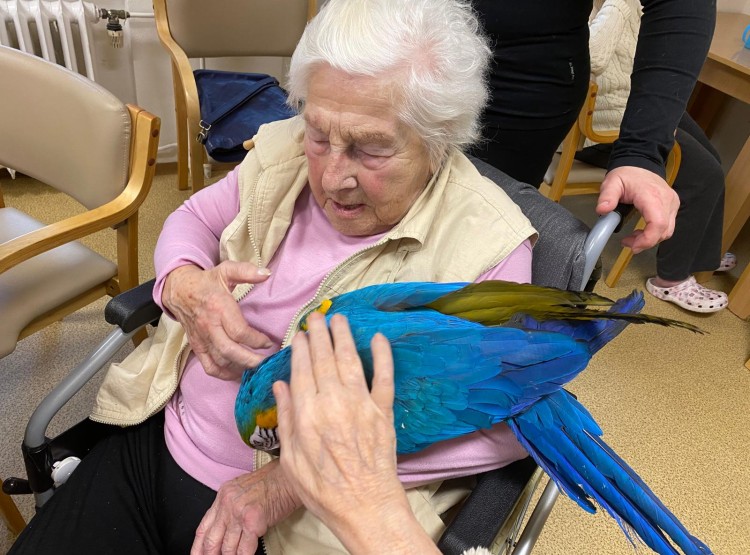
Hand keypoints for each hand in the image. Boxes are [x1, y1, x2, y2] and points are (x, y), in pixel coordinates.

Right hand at [162, 261, 272, 379]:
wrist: (179, 290)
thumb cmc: (207, 281)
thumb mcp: (226, 270)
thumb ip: (246, 271)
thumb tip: (267, 274)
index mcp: (218, 307)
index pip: (239, 331)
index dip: (256, 340)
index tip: (269, 343)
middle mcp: (209, 326)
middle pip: (229, 350)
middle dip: (250, 360)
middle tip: (266, 363)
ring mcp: (201, 338)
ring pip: (220, 361)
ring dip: (240, 368)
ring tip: (257, 370)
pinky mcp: (197, 346)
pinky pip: (209, 366)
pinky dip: (224, 374)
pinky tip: (238, 374)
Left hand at [191, 459, 299, 554]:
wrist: (290, 477)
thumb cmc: (273, 482)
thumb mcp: (244, 489)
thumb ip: (232, 506)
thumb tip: (227, 530)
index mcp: (223, 495)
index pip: (203, 527)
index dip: (198, 547)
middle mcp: (227, 503)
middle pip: (211, 540)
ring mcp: (238, 512)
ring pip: (227, 547)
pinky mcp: (252, 521)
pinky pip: (244, 549)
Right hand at [274, 313, 439, 553]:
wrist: (365, 506)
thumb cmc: (323, 489)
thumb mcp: (290, 460)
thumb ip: (285, 419)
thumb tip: (280, 386)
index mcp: (308, 415)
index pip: (303, 371)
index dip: (302, 349)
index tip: (301, 335)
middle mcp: (334, 403)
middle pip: (325, 359)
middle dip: (320, 335)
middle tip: (317, 317)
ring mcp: (361, 405)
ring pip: (351, 361)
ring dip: (345, 337)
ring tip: (340, 319)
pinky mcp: (383, 412)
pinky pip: (384, 378)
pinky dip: (383, 356)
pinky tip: (379, 338)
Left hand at [596, 166, 679, 253]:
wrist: (640, 164)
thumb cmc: (628, 174)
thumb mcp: (612, 182)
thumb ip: (607, 196)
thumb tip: (602, 210)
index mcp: (652, 195)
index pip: (658, 223)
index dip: (648, 239)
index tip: (633, 246)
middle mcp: (666, 200)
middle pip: (664, 230)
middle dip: (645, 242)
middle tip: (628, 243)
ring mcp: (671, 203)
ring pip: (667, 231)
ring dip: (650, 239)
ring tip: (633, 237)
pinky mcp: (672, 206)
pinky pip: (667, 226)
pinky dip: (654, 233)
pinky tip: (641, 232)